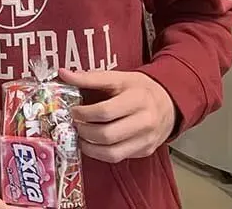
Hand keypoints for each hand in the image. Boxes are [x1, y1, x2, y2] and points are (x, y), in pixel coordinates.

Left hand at [58, 68, 175, 163]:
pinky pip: (118, 157)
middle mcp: (144, 121)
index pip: (105, 111)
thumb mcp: (118, 77)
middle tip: (74, 124)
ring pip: (111, 152)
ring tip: (80, 135)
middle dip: (84, 131)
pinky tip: (92, 143)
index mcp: (137, 99)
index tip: (73, 110)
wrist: (168, 102)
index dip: (83, 113)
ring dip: (89, 146)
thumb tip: (63, 74)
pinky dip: (100, 153)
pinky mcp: (145, 151)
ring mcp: (146, 139)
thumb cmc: (138, 88)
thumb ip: (90, 78)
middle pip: (106, 135)